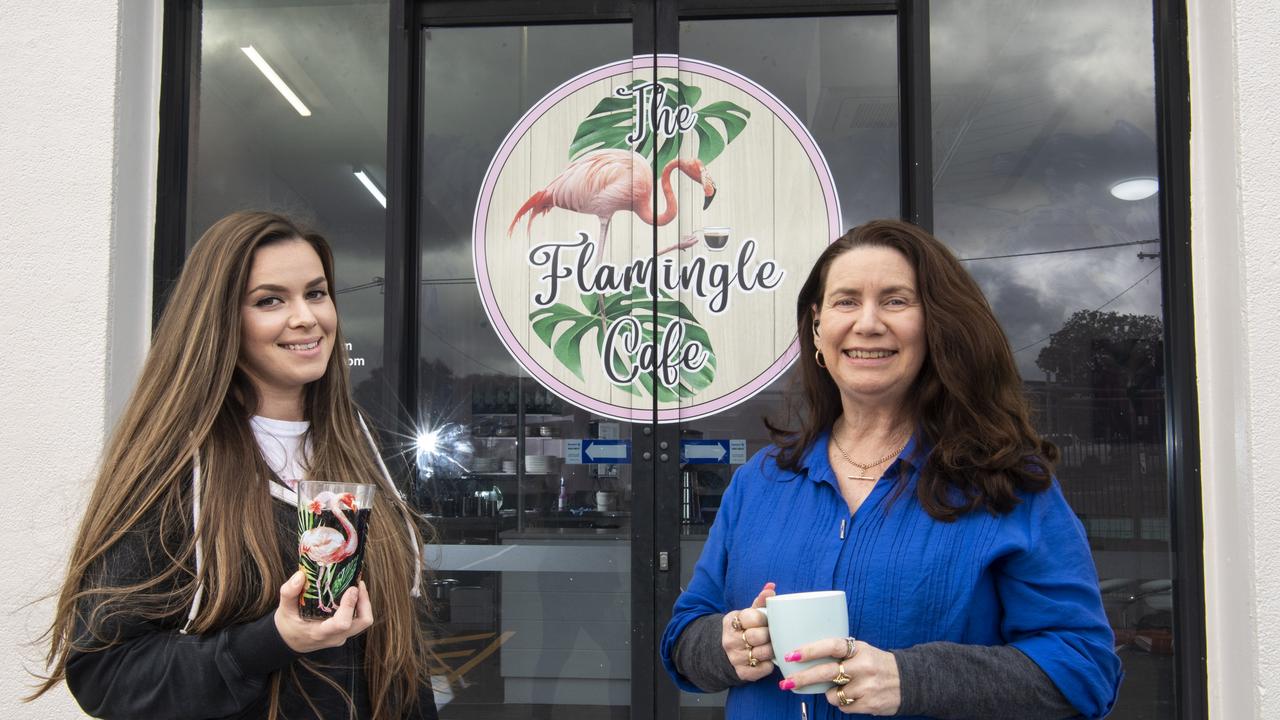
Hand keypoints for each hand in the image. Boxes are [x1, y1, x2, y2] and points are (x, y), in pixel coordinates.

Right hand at [274, 571, 373, 652]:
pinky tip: (351, 594)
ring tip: (357, 586)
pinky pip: (358, 620)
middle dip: (364, 601)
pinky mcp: (344, 633)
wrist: (289, 642)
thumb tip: (300, 575)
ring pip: (363, 621)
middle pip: (362, 622)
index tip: (351, 588)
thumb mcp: (284, 609)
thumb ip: (289, 592)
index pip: (342, 624)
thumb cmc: (288, 625)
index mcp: (320, 633)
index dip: (350, 605)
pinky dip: (359, 607)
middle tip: (358, 584)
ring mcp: (341, 636)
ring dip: (364, 603)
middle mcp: (335, 637)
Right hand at [722, 582, 776, 681]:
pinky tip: (767, 659)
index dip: (765, 619)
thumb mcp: (747, 614)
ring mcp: (735, 657)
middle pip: (758, 636)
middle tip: (773, 635)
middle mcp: (730, 640)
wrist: (726, 651)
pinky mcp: (742, 673)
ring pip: (763, 653)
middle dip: (769, 635)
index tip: (768, 621)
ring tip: (772, 646)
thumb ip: (760, 601)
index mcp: (731, 621)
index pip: (753, 617)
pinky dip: (769, 664)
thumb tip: (771, 586)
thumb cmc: (743, 629)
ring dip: (772, 650)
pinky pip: (763, 669)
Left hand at [779, 637, 899, 715]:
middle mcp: (863, 667)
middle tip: (786, 683)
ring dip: (831, 693)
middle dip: (803, 678)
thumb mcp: (862, 650)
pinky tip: (855, 697)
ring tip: (844, 688)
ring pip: (832, 694)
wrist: (909, 681)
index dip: (810, 650)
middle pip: (826, 673)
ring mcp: (867, 687)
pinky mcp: (869, 704)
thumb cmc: (877, 664)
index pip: (832, 646)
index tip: (791, 655)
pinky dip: (843, 703)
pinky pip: (843, 706)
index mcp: (859, 649)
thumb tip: (805, 656)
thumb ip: (840, 652)